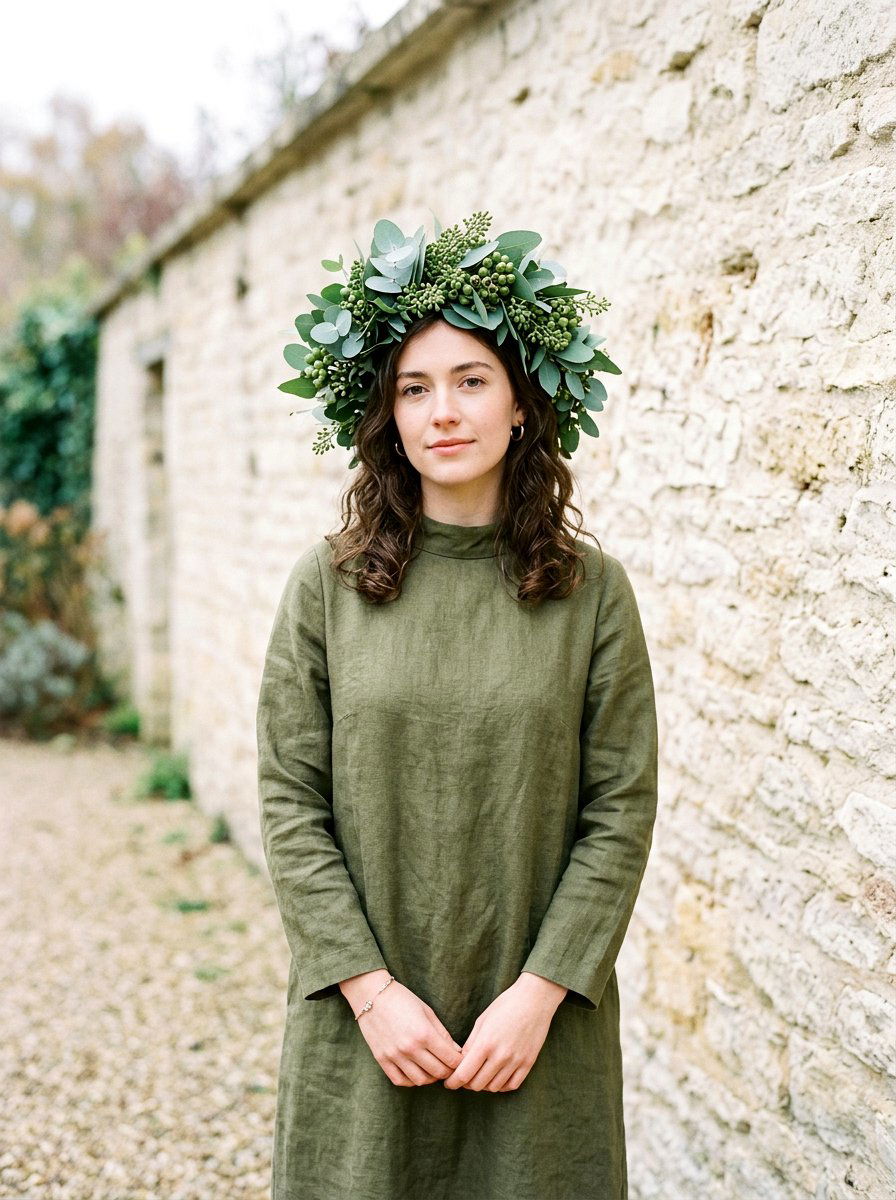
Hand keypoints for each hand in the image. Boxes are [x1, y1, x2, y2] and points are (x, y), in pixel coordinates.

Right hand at [344, 972, 463, 1086]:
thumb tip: (457, 1052)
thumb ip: (443, 1034)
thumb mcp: (427, 1012)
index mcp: (424, 1033)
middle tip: (450, 1066)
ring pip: (421, 1080)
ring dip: (431, 1077)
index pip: (450, 1059)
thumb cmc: (402, 999)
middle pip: (438, 1072)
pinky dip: (411, 1081)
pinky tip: (416, 1071)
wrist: (371, 995)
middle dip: (449, 1071)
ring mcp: (395, 1056)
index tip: (461, 1059)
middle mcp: (410, 1048)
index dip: (460, 1062)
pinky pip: (400, 1081)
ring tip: (433, 1069)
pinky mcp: (382, 1060)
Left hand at [443, 973, 566, 1092]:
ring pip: (493, 1088)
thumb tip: (460, 1063)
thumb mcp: (482, 1021)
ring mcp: (516, 1061)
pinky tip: (496, 1077)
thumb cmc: (505, 1005)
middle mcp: (500, 1056)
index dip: (453, 1082)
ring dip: (483, 1085)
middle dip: (466, 1084)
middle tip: (463, 1077)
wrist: (534, 1000)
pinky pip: (511, 1085)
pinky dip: (501, 1086)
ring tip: (480, 1075)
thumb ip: (470, 1044)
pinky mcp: (528, 1063)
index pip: (464, 1074)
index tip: (448, 1083)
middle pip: (477, 1084)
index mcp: (485, 1043)